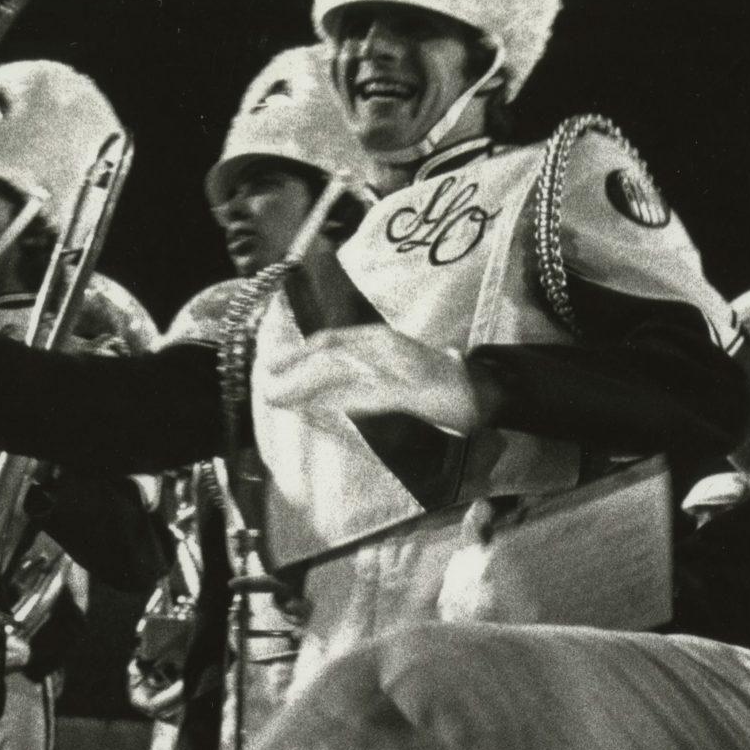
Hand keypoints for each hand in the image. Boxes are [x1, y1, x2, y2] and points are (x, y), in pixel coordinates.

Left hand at [259, 325, 482, 433]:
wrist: (483, 389)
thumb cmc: (439, 382)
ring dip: (306, 386)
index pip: (331, 340)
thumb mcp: (395, 371)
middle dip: (294, 371)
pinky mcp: (410, 391)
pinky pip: (367, 395)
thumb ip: (365, 375)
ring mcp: (398, 367)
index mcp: (380, 340)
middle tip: (267, 386)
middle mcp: (385, 347)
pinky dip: (340, 401)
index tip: (272, 364)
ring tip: (281, 398)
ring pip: (342, 371)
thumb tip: (326, 390)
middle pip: (329, 354)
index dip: (298, 352)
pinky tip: (320, 409)